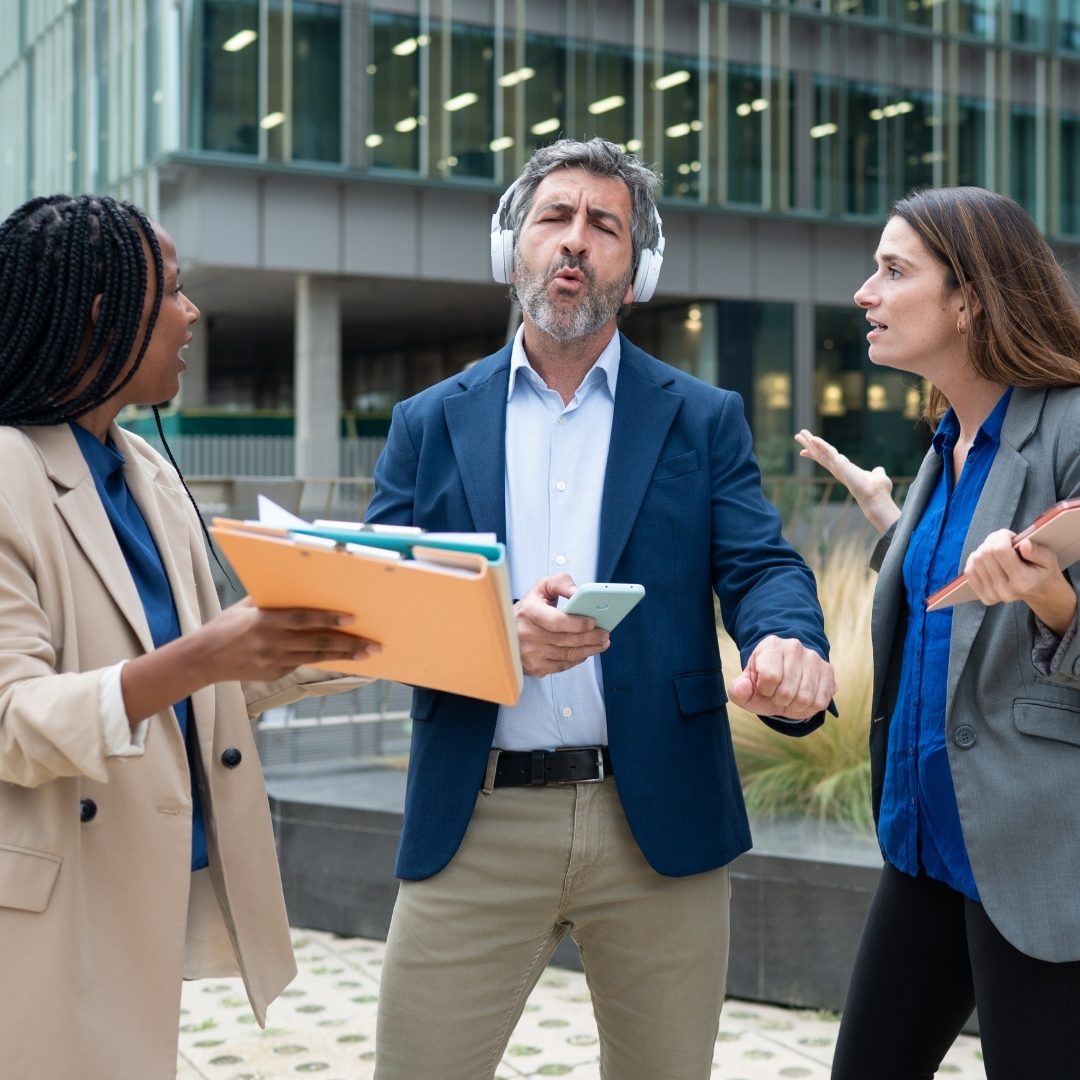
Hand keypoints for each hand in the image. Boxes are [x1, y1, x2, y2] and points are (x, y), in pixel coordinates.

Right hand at [187, 598, 379, 682]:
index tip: (353, 618)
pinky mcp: (274, 674)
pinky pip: (302, 664)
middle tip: (373, 645)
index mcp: (265, 621)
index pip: (304, 619)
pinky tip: (341, 657)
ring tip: (366, 654)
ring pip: (315, 657)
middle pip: (317, 642)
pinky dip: (323, 659)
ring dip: (343, 656)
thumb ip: (273, 600)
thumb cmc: (226, 625)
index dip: (329, 619)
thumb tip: (303, 588)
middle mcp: (272, 643)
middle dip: (349, 644)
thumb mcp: (247, 606)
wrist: (203, 659)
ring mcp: (274, 662)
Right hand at [515, 574, 609, 677]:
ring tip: (601, 643)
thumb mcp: (542, 588)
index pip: (556, 621)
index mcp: (528, 612)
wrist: (508, 630)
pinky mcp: (535, 666)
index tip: (592, 621)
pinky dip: (578, 659)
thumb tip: (577, 592)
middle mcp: (527, 634)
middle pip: (567, 640)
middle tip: (604, 633)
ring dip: (589, 650)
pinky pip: (563, 665)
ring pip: (568, 655)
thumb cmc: (529, 608)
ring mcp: (530, 653)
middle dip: (591, 637)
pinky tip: (586, 652)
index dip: (577, 623)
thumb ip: (560, 583)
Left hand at [728, 635, 835, 719]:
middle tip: (778, 693)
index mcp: (771, 646)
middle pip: (787, 691)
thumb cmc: (763, 683)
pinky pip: (821, 701)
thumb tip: (741, 688)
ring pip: (805, 698)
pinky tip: (803, 696)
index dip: (765, 689)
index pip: (770, 676)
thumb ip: (737, 690)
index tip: (764, 686)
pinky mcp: (828, 671)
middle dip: (779, 700)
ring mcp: (814, 658)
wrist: (786, 677)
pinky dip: (809, 707)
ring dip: (794, 705)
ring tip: (790, 695)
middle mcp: (795, 647)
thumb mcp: (746, 688)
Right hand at [794, 430, 899, 533]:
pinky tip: (812, 438)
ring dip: (809, 442)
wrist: (875, 496)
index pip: (826, 461)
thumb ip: (876, 472)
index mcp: (844, 471)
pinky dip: (820, 444)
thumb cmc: (877, 490)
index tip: (805, 451)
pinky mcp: (840, 463)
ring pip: (819, 452)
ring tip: (799, 434)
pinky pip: (828, 450)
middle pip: (819, 455)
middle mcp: (837, 469)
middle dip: (808, 446)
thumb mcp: (877, 476)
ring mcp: (837, 467)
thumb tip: (879, 470)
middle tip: (798, 436)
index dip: (816, 454)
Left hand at [964, 530, 1077, 635]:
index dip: (1002, 536)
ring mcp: (993, 595)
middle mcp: (1005, 591)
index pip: (1001, 551)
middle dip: (993, 540)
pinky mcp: (984, 597)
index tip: (1010, 535)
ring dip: (984, 548)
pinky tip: (987, 558)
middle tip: (1004, 539)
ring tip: (997, 549)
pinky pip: (969, 571)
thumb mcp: (1049, 559)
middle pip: (986, 554)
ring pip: (975, 560)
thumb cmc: (1043, 571)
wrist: (1041, 592)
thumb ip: (1037, 552)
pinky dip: (975, 559)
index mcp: (1023, 582)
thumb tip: (1023, 544)